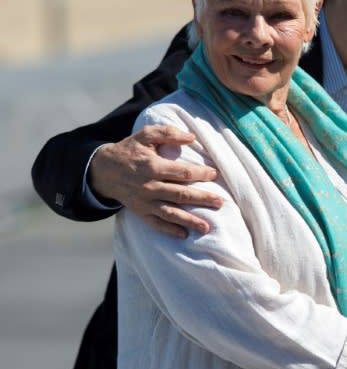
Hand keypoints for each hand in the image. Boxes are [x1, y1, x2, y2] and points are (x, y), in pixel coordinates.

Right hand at [89, 125, 223, 236]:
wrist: (104, 170)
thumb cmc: (130, 150)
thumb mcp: (145, 135)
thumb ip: (168, 133)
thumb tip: (191, 137)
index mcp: (153, 167)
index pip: (182, 172)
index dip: (200, 173)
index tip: (215, 174)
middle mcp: (150, 186)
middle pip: (180, 194)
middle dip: (201, 199)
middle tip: (220, 203)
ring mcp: (145, 202)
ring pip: (170, 213)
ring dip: (189, 221)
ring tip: (207, 228)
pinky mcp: (141, 212)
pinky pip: (156, 224)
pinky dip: (170, 230)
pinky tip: (184, 235)